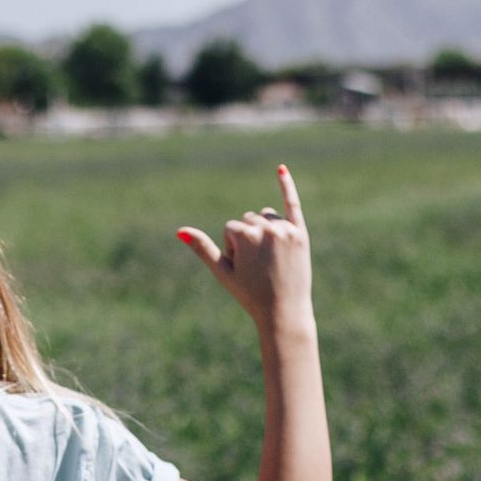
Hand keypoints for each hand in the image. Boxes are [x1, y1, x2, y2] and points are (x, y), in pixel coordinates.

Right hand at [176, 164, 311, 330]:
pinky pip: (292, 205)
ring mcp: (286, 230)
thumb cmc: (250, 294)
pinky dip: (287, 186)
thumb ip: (202, 248)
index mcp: (246, 236)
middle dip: (248, 240)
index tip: (244, 270)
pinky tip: (281, 169)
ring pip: (266, 216)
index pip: (231, 228)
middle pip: (248, 220)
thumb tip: (180, 230)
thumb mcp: (223, 271)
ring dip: (264, 231)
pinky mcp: (301, 233)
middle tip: (259, 268)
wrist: (284, 311)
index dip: (233, 250)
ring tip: (271, 258)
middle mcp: (267, 229)